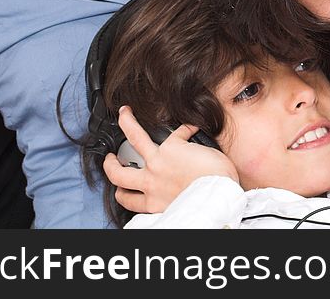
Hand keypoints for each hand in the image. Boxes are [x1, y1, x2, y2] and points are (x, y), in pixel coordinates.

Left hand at [102, 106, 238, 213]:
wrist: (217, 197)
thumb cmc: (218, 175)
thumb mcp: (208, 151)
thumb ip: (194, 146)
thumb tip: (192, 143)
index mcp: (171, 147)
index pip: (176, 134)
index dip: (185, 131)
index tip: (190, 131)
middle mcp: (156, 164)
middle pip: (130, 143)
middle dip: (126, 126)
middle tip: (123, 124)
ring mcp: (150, 184)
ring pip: (119, 177)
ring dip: (112, 171)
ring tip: (111, 169)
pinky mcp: (152, 205)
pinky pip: (133, 204)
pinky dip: (132, 201)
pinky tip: (132, 199)